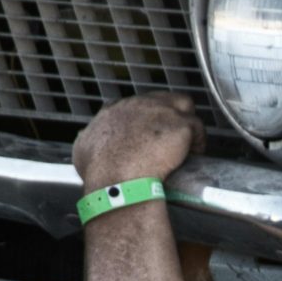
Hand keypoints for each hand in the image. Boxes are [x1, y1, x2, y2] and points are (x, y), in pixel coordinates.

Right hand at [73, 92, 202, 188]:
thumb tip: (87, 143)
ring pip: (183, 105)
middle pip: (161, 100)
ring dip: (186, 122)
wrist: (117, 181)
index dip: (146, 119)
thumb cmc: (100, 172)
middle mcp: (138, 105)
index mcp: (115, 110)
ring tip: (187, 143)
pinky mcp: (180, 124)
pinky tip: (195, 154)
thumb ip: (88, 141)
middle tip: (171, 138)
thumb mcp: (83, 151)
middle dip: (168, 117)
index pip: (136, 105)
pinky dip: (198, 140)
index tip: (149, 134)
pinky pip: (197, 127)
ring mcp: (160, 111)